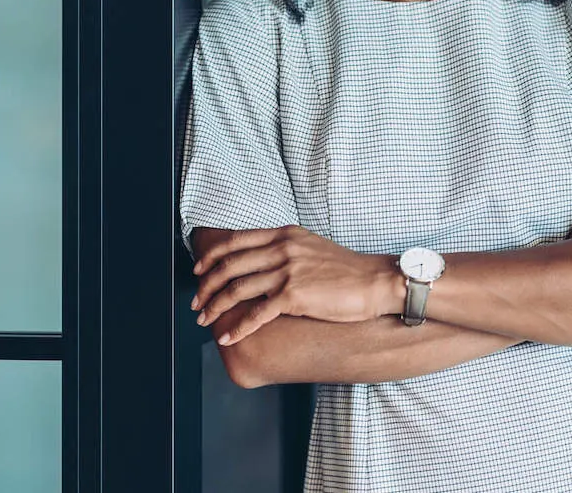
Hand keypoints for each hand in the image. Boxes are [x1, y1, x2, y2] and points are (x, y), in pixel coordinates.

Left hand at [191, 226, 397, 344]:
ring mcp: (287, 271)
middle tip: (197, 303)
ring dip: (215, 307)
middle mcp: (282, 249)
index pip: (235, 241)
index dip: (211, 258)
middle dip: (207, 286)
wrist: (374, 282)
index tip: (199, 272)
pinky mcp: (294, 295)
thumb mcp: (311, 248)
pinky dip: (237, 326)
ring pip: (237, 289)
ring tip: (205, 321)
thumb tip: (260, 265)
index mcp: (284, 235)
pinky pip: (256, 313)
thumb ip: (285, 251)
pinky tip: (227, 336)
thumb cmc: (347, 271)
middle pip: (230, 266)